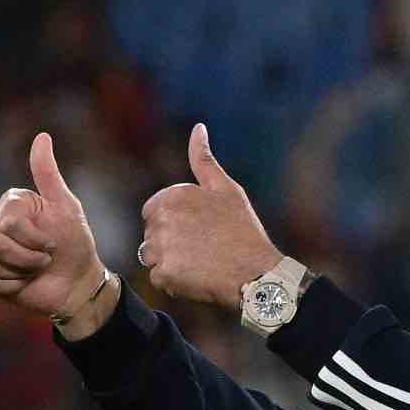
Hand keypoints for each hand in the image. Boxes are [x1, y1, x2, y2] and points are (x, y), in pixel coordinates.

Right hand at [0, 133, 104, 317]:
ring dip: (24, 270)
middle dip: (30, 256)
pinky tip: (26, 281)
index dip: (34, 237)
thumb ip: (48, 174)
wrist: (77, 282)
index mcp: (10, 205)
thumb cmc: (74, 243)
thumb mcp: (66, 207)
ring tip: (37, 268)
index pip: (8, 221)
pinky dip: (15, 285)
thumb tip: (42, 136)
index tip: (53, 242)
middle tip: (46, 258)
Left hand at [140, 124, 281, 310]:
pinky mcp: (163, 275)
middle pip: (152, 234)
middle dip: (172, 242)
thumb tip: (197, 128)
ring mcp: (160, 248)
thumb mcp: (227, 189)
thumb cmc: (244, 231)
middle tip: (205, 249)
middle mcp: (161, 220)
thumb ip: (204, 159)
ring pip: (153, 257)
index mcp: (172, 196)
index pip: (155, 211)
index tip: (202, 231)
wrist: (257, 272)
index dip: (178, 222)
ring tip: (202, 264)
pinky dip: (175, 282)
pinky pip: (160, 278)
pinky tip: (198, 278)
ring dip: (172, 262)